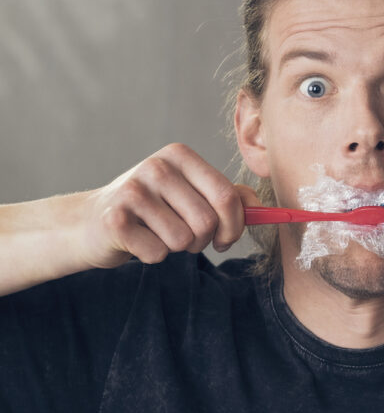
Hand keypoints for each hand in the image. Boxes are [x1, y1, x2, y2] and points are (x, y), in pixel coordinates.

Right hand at [76, 143, 259, 269]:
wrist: (93, 223)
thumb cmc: (153, 211)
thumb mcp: (191, 194)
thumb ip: (229, 197)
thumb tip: (262, 207)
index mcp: (180, 156)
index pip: (227, 197)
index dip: (234, 227)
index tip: (225, 239)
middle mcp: (156, 166)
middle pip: (207, 222)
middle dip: (203, 241)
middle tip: (186, 239)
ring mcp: (132, 190)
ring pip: (183, 240)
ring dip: (176, 248)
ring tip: (158, 235)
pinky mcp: (115, 218)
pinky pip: (158, 253)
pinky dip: (152, 256)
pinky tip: (137, 241)